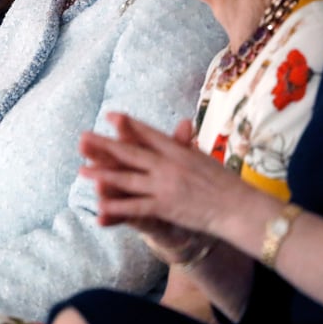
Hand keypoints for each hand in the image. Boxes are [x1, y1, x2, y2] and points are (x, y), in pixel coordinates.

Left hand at [80, 112, 250, 236]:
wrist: (240, 207)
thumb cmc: (227, 184)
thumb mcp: (204, 159)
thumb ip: (187, 146)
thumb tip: (180, 126)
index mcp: (179, 151)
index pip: (150, 134)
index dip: (129, 125)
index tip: (111, 116)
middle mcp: (169, 165)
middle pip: (132, 153)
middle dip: (105, 145)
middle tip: (83, 138)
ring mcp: (165, 186)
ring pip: (128, 178)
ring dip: (103, 174)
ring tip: (82, 170)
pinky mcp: (165, 207)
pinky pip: (136, 206)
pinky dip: (117, 205)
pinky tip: (99, 204)